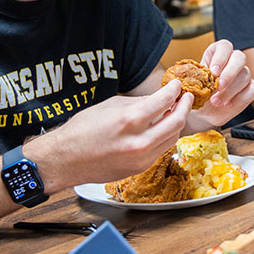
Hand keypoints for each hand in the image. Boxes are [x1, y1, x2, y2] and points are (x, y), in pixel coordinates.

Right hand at [46, 80, 192, 184]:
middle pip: (177, 120)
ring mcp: (142, 158)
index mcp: (130, 120)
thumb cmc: (83, 130)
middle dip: (185, 106)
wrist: (67, 160)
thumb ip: (139, 102)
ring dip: (178, 122)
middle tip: (186, 97)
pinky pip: (162, 149)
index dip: (174, 90)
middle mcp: (140, 141)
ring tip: (176, 111)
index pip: (165, 100)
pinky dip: (166, 136)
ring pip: (173, 137)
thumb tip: (159, 98)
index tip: (177, 85)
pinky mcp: (141, 168)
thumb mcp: (110, 105)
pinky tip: (163, 127)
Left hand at [191, 39, 253, 128]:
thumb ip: (193, 77)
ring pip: (245, 75)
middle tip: (218, 86)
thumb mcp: (192, 83)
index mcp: (217, 53)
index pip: (224, 46)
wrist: (203, 112)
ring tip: (215, 101)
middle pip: (239, 57)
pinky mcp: (250, 88)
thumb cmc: (197, 94)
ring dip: (230, 90)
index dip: (220, 57)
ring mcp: (243, 74)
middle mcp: (232, 60)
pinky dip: (239, 98)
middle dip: (229, 72)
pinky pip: (252, 89)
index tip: (212, 71)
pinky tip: (227, 104)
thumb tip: (187, 75)